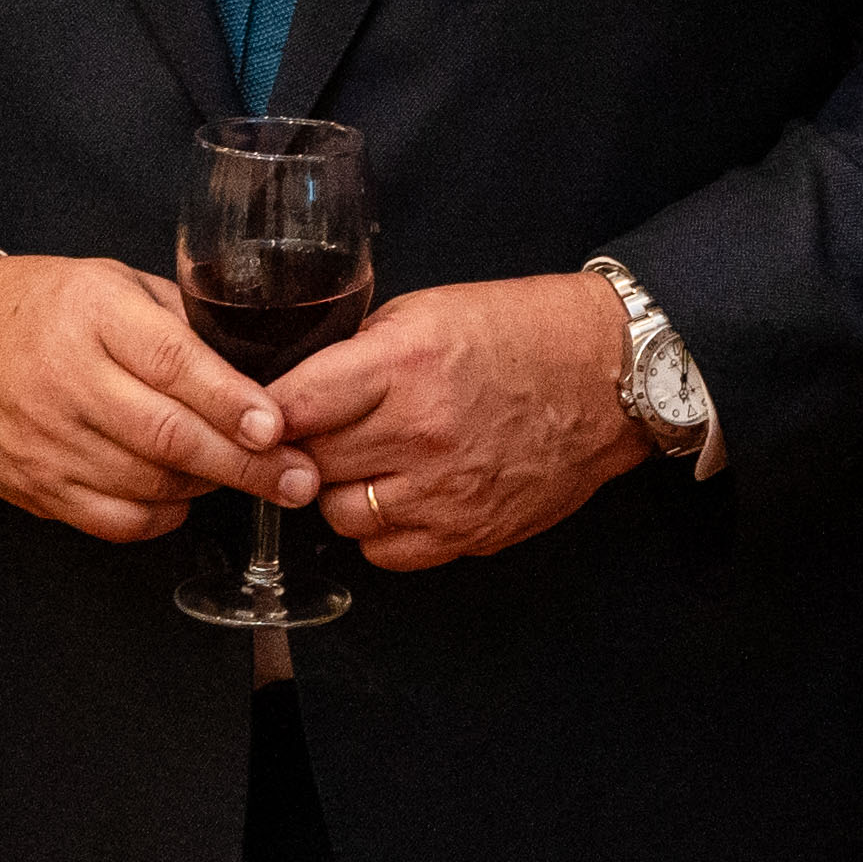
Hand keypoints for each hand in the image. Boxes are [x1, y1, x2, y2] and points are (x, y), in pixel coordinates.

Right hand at [0, 246, 310, 543]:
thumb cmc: (47, 309)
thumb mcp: (115, 284)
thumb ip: (181, 322)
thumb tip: (258, 369)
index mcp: (94, 315)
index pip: (171, 363)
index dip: (229, 400)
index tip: (277, 426)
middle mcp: (67, 380)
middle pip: (167, 436)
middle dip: (243, 464)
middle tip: (299, 480)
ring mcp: (45, 441)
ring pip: (146, 484)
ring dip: (207, 487)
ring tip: (246, 477)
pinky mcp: (32, 487)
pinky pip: (112, 520)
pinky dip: (160, 517)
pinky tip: (182, 496)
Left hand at [272, 274, 649, 569]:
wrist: (607, 376)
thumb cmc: (522, 333)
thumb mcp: (429, 311)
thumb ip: (359, 354)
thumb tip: (301, 392)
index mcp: (404, 364)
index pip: (293, 404)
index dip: (263, 413)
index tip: (254, 415)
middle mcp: (420, 431)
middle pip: (308, 462)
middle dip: (303, 448)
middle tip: (319, 434)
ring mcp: (445, 490)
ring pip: (338, 514)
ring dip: (339, 491)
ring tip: (365, 463)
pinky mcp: (469, 531)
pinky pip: (386, 551)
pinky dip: (381, 528)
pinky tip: (399, 495)